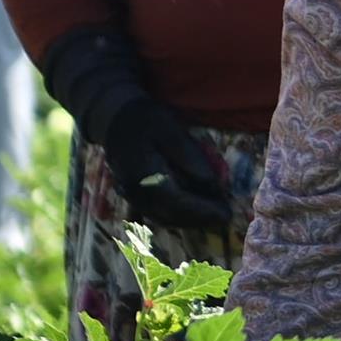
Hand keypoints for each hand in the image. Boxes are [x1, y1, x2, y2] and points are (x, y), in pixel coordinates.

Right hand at [100, 97, 232, 234]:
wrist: (114, 119)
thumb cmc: (146, 121)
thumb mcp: (173, 131)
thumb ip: (191, 158)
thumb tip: (212, 185)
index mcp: (145, 176)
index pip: (178, 202)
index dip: (203, 211)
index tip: (226, 214)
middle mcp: (135, 192)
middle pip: (172, 215)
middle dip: (201, 219)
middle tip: (225, 217)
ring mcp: (131, 196)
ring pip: (164, 218)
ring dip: (190, 221)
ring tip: (215, 216)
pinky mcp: (133, 196)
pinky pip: (156, 213)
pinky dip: (177, 216)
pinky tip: (195, 212)